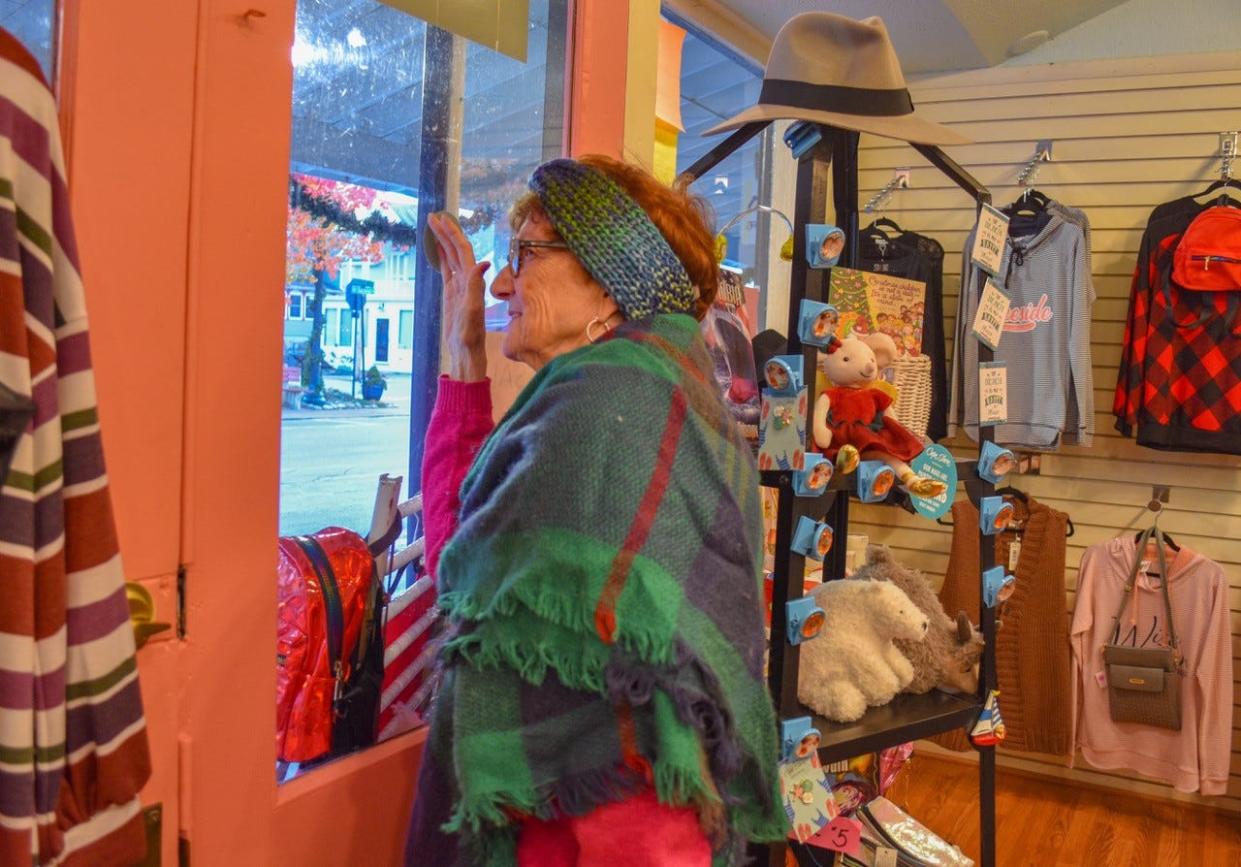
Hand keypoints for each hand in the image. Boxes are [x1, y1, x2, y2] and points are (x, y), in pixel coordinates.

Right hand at [428, 212, 489, 381]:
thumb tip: (483, 262)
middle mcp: (467, 279)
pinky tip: (437, 249)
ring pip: (451, 257)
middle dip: (445, 231)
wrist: (466, 350)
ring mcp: (459, 285)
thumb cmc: (470, 334)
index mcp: (472, 279)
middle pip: (456, 249)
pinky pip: (447, 270)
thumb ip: (477, 286)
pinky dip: (442, 257)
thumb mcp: (473, 309)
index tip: (440, 219)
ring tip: (433, 226)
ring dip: (443, 241)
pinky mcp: (452, 293)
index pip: (462, 249)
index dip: (452, 233)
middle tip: (433, 216)